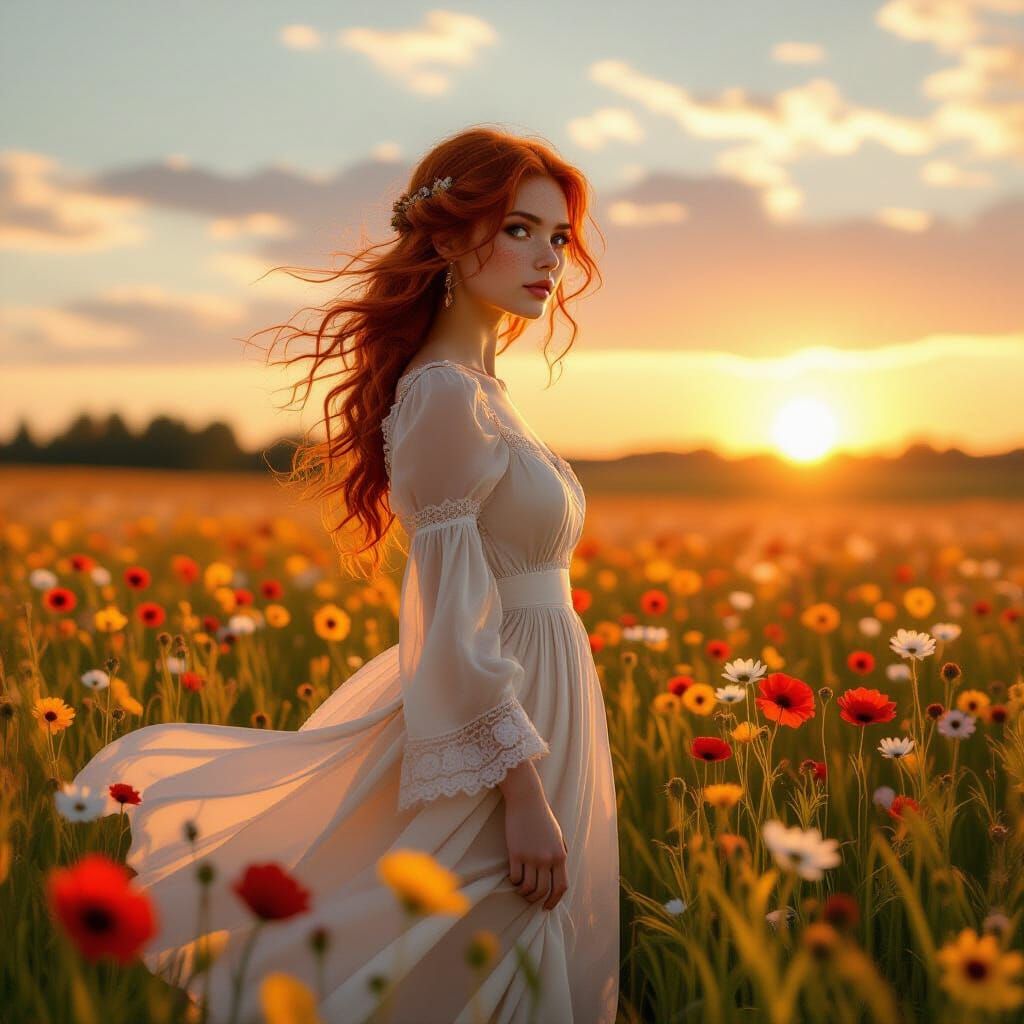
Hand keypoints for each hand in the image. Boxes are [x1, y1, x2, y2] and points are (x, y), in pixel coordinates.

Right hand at [500, 763, 568, 910]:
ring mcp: (531, 856)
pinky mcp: (516, 852)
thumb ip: (560, 852)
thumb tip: (559, 871)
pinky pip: (515, 877)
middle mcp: (547, 858)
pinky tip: (512, 878)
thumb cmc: (542, 815)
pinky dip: (513, 882)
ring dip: (523, 893)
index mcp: (560, 855)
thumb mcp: (557, 834)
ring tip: (520, 889)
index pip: (561, 887)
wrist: (527, 798)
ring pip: (528, 887)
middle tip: (529, 899)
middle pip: (543, 891)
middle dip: (535, 900)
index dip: (554, 901)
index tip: (546, 907)